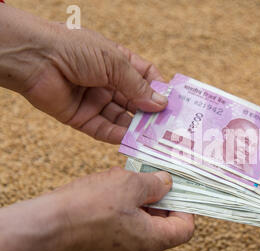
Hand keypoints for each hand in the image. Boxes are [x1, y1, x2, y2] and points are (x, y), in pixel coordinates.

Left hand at [0, 5, 166, 143]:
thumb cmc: (74, 48)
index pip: (145, 76)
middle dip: (151, 112)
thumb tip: (161, 104)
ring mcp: (95, 100)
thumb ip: (137, 86)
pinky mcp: (81, 118)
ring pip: (122, 118)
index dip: (159, 88)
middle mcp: (107, 82)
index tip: (173, 102)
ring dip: (137, 127)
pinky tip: (133, 141)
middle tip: (169, 126)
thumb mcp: (114, 62)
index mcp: (116, 62)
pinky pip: (104, 129)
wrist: (34, 57)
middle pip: (135, 101)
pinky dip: (118, 136)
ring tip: (155, 137)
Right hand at [0, 168, 194, 250]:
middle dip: (159, 199)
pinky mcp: (103, 248)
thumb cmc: (88, 206)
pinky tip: (109, 191)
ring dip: (138, 201)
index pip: (184, 229)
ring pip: (142, 224)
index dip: (185, 207)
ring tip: (123, 182)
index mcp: (151, 241)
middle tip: (149, 179)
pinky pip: (124, 228)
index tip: (176, 189)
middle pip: (163, 226)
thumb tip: (166, 183)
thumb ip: (155, 183)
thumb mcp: (130, 184)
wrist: (46, 224)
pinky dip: (123, 209)